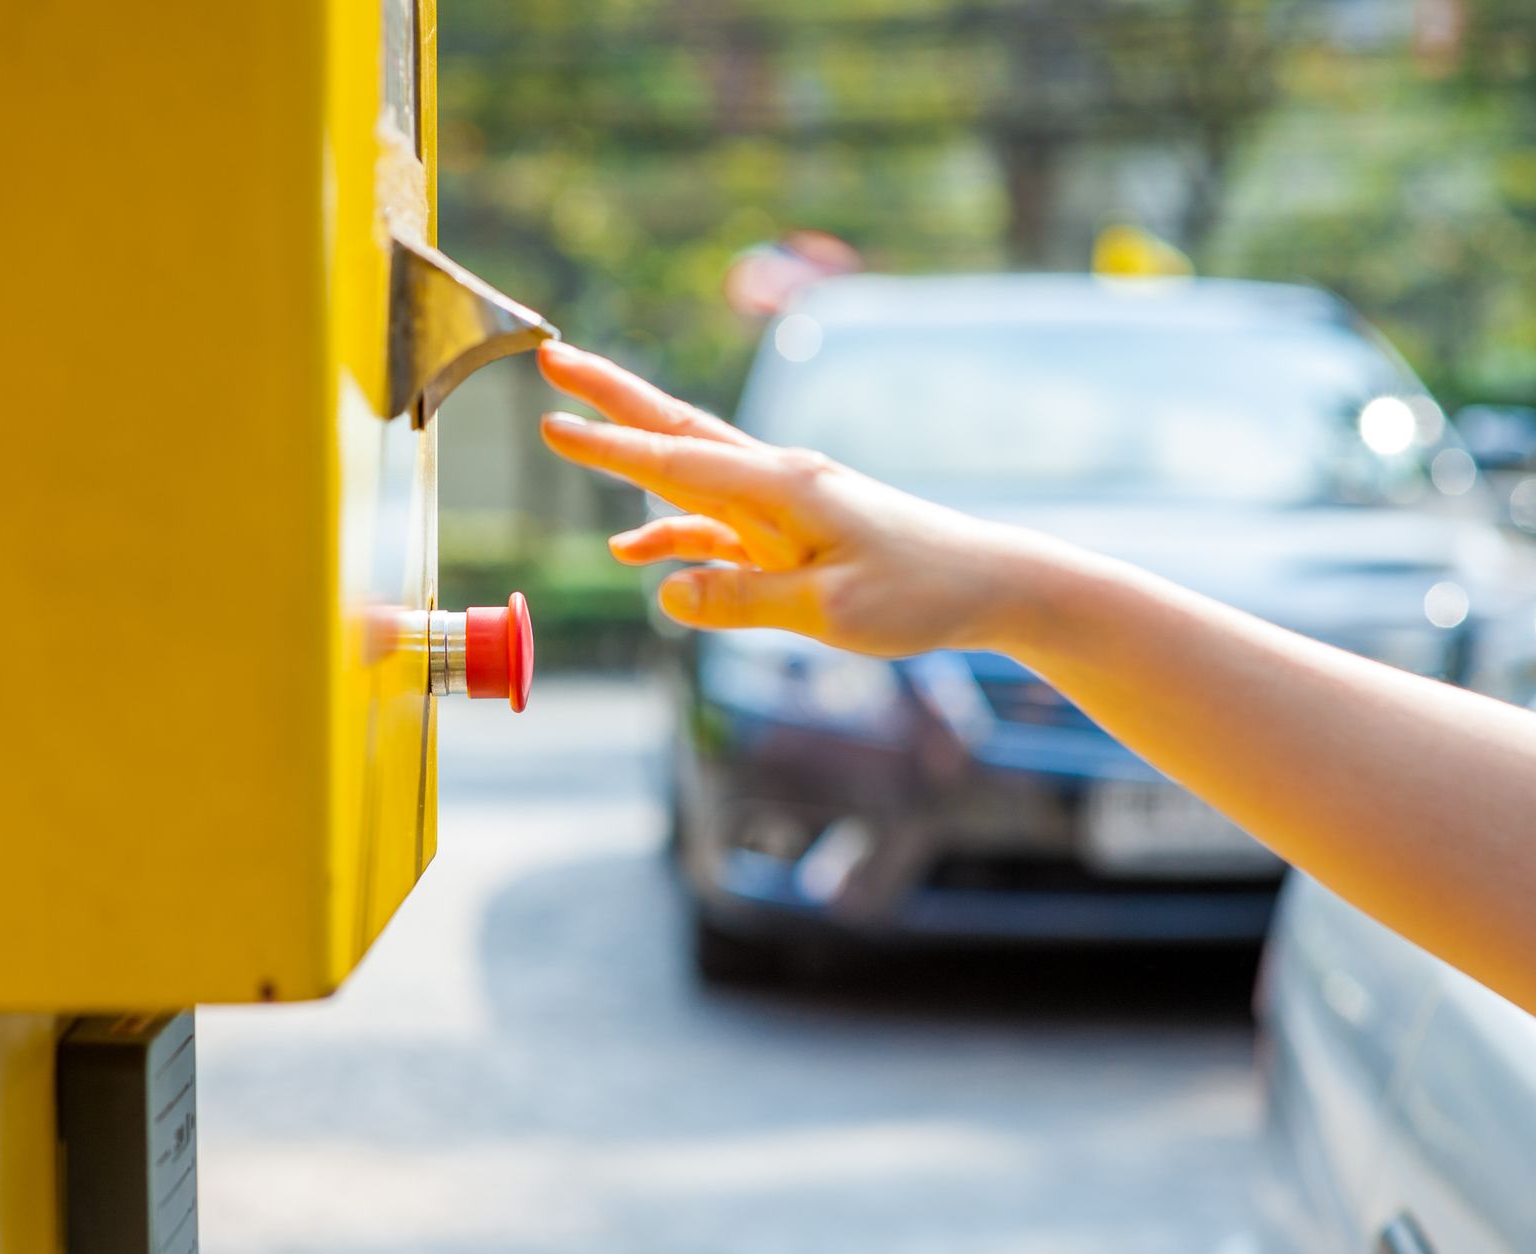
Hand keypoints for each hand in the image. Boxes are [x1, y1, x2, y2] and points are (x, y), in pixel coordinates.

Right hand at [535, 340, 1052, 656]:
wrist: (985, 582)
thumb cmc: (918, 592)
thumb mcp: (830, 611)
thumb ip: (744, 599)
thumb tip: (665, 592)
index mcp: (783, 488)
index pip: (678, 463)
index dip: (611, 447)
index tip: (551, 424)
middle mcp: (776, 480)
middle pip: (676, 430)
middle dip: (611, 398)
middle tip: (552, 361)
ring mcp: (780, 502)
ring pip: (687, 469)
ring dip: (629, 450)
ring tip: (569, 428)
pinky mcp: (789, 531)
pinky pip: (714, 523)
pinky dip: (670, 531)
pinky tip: (633, 552)